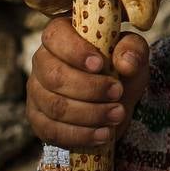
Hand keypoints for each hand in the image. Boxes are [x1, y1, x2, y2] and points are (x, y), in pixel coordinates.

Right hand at [26, 16, 149, 151]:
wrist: (114, 99)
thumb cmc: (120, 67)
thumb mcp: (133, 54)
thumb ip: (133, 50)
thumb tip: (126, 62)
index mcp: (61, 35)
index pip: (56, 36)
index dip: (75, 51)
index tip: (100, 64)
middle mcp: (42, 61)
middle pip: (55, 76)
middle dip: (90, 88)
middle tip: (117, 93)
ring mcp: (36, 91)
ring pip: (55, 106)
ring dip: (90, 114)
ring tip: (117, 115)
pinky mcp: (37, 119)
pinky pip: (51, 131)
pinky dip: (80, 135)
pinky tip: (103, 135)